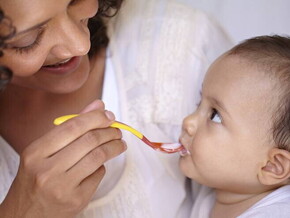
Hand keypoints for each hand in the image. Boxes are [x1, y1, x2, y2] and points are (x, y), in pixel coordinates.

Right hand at [0, 100, 125, 217]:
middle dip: (109, 132)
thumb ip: (71, 126)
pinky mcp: (76, 200)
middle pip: (89, 141)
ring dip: (114, 147)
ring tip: (119, 143)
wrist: (26, 214)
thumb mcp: (44, 151)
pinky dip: (103, 166)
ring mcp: (62, 187)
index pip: (73, 126)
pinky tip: (101, 164)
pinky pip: (98, 174)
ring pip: (98, 157)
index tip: (109, 115)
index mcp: (36, 152)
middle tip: (117, 130)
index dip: (96, 117)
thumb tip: (98, 106)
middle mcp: (47, 170)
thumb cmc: (36, 178)